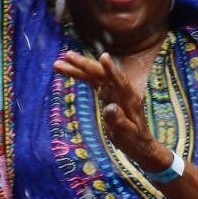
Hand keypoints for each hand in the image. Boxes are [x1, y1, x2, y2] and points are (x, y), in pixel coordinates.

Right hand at [53, 51, 167, 168]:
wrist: (139, 142)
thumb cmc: (135, 140)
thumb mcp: (127, 133)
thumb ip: (118, 120)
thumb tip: (109, 108)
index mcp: (128, 98)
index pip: (119, 81)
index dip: (111, 69)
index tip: (104, 56)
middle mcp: (120, 90)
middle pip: (102, 73)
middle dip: (85, 64)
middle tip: (67, 55)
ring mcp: (113, 91)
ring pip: (94, 76)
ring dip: (78, 68)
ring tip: (59, 63)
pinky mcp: (106, 93)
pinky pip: (92, 81)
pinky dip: (80, 76)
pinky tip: (68, 70)